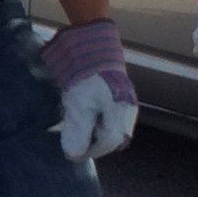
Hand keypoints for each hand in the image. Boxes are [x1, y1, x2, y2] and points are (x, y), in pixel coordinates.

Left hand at [43, 18, 138, 159]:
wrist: (92, 41)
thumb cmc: (87, 74)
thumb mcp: (79, 105)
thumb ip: (78, 131)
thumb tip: (73, 155)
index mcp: (121, 115)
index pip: (108, 144)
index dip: (89, 150)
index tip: (70, 150)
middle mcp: (126, 111)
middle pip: (110, 137)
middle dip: (90, 140)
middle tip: (70, 136)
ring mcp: (123, 102)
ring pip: (108, 126)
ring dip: (91, 129)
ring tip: (73, 123)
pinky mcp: (115, 94)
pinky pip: (106, 114)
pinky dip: (93, 117)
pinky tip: (80, 111)